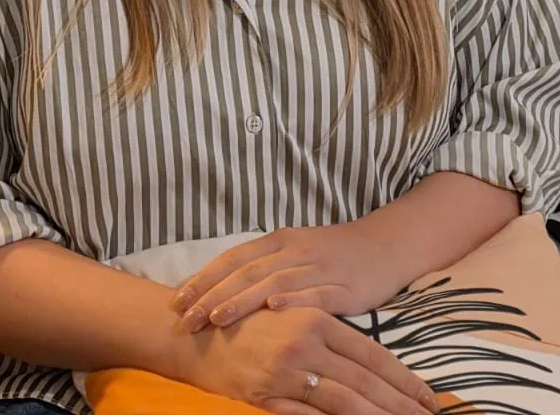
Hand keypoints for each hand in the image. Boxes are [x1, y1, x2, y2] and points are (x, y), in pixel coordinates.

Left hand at [172, 225, 402, 330]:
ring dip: (243, 300)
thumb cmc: (331, 255)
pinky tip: (273, 311)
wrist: (382, 247)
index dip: (204, 278)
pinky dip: (293, 300)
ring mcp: (317, 267)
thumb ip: (262, 268)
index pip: (233, 258)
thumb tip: (219, 289)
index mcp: (279, 241)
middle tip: (187, 318)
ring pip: (273, 282)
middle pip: (246, 271)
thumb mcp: (293, 254)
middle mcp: (293, 250)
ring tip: (217, 318)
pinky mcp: (342, 287)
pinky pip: (314, 293)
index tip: (177, 299)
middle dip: (213, 295)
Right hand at [173, 301, 437, 414]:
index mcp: (317, 319)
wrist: (196, 331)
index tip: (429, 399)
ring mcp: (286, 372)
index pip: (373, 355)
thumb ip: (332, 342)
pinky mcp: (266, 396)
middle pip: (365, 381)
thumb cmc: (250, 323)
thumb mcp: (295, 319)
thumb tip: (372, 373)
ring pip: (344, 402)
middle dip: (400, 405)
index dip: (404, 380)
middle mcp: (306, 343)